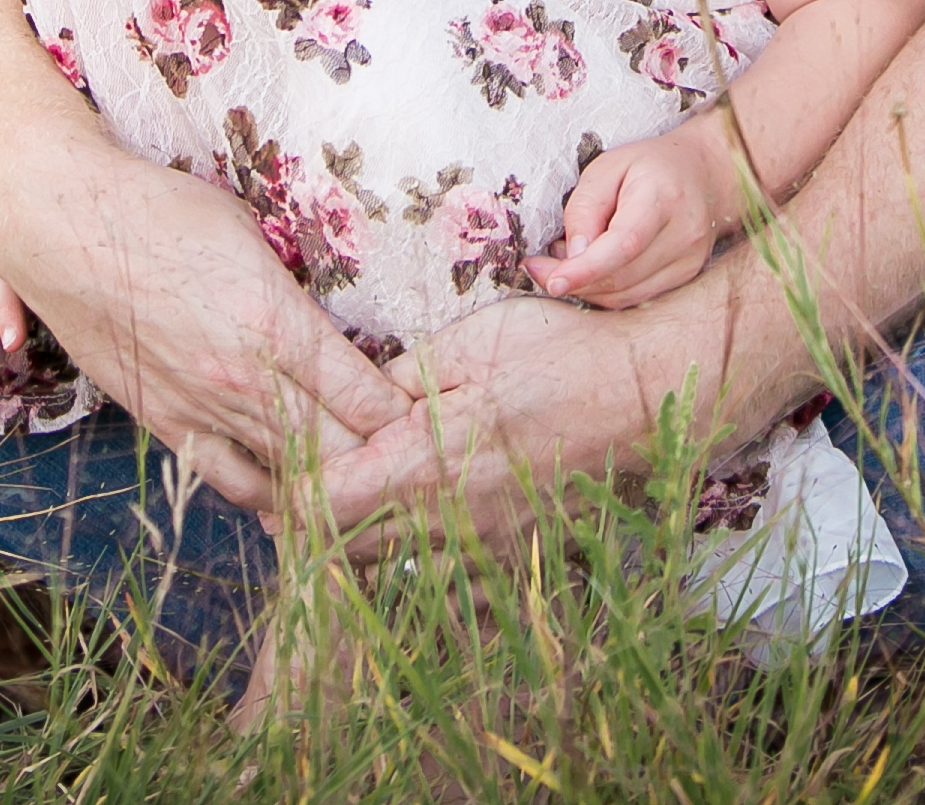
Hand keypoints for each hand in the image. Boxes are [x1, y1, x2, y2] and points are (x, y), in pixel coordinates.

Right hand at [0, 143, 414, 518]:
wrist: (64, 229)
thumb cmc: (161, 212)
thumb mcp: (251, 237)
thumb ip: (295, 296)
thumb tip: (333, 326)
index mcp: (277, 323)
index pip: (368, 399)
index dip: (408, 420)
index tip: (431, 421)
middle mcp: (245, 378)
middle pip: (338, 451)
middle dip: (382, 462)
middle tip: (413, 466)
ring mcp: (202, 407)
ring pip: (287, 477)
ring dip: (330, 488)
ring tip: (366, 493)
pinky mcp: (164, 422)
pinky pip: (228, 480)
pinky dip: (268, 497)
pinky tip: (294, 503)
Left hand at [312, 277, 786, 555]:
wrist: (642, 396)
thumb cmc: (555, 355)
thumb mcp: (464, 343)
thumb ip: (394, 380)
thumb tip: (343, 402)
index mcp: (422, 464)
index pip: (319, 505)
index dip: (286, 489)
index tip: (282, 460)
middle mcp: (445, 522)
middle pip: (342, 549)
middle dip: (310, 520)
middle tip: (298, 481)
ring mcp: (480, 550)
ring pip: (387, 569)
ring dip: (356, 543)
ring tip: (350, 500)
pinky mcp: (510, 559)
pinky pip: (442, 581)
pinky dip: (412, 562)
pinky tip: (410, 528)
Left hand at [532, 120, 739, 307]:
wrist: (704, 175)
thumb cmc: (648, 166)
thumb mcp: (607, 167)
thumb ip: (585, 208)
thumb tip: (571, 256)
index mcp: (663, 197)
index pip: (624, 243)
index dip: (586, 268)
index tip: (552, 281)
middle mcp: (684, 235)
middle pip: (621, 276)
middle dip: (573, 279)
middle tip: (539, 265)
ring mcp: (689, 261)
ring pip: (625, 295)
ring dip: (586, 286)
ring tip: (568, 258)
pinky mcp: (686, 278)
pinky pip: (635, 297)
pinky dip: (605, 290)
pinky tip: (593, 269)